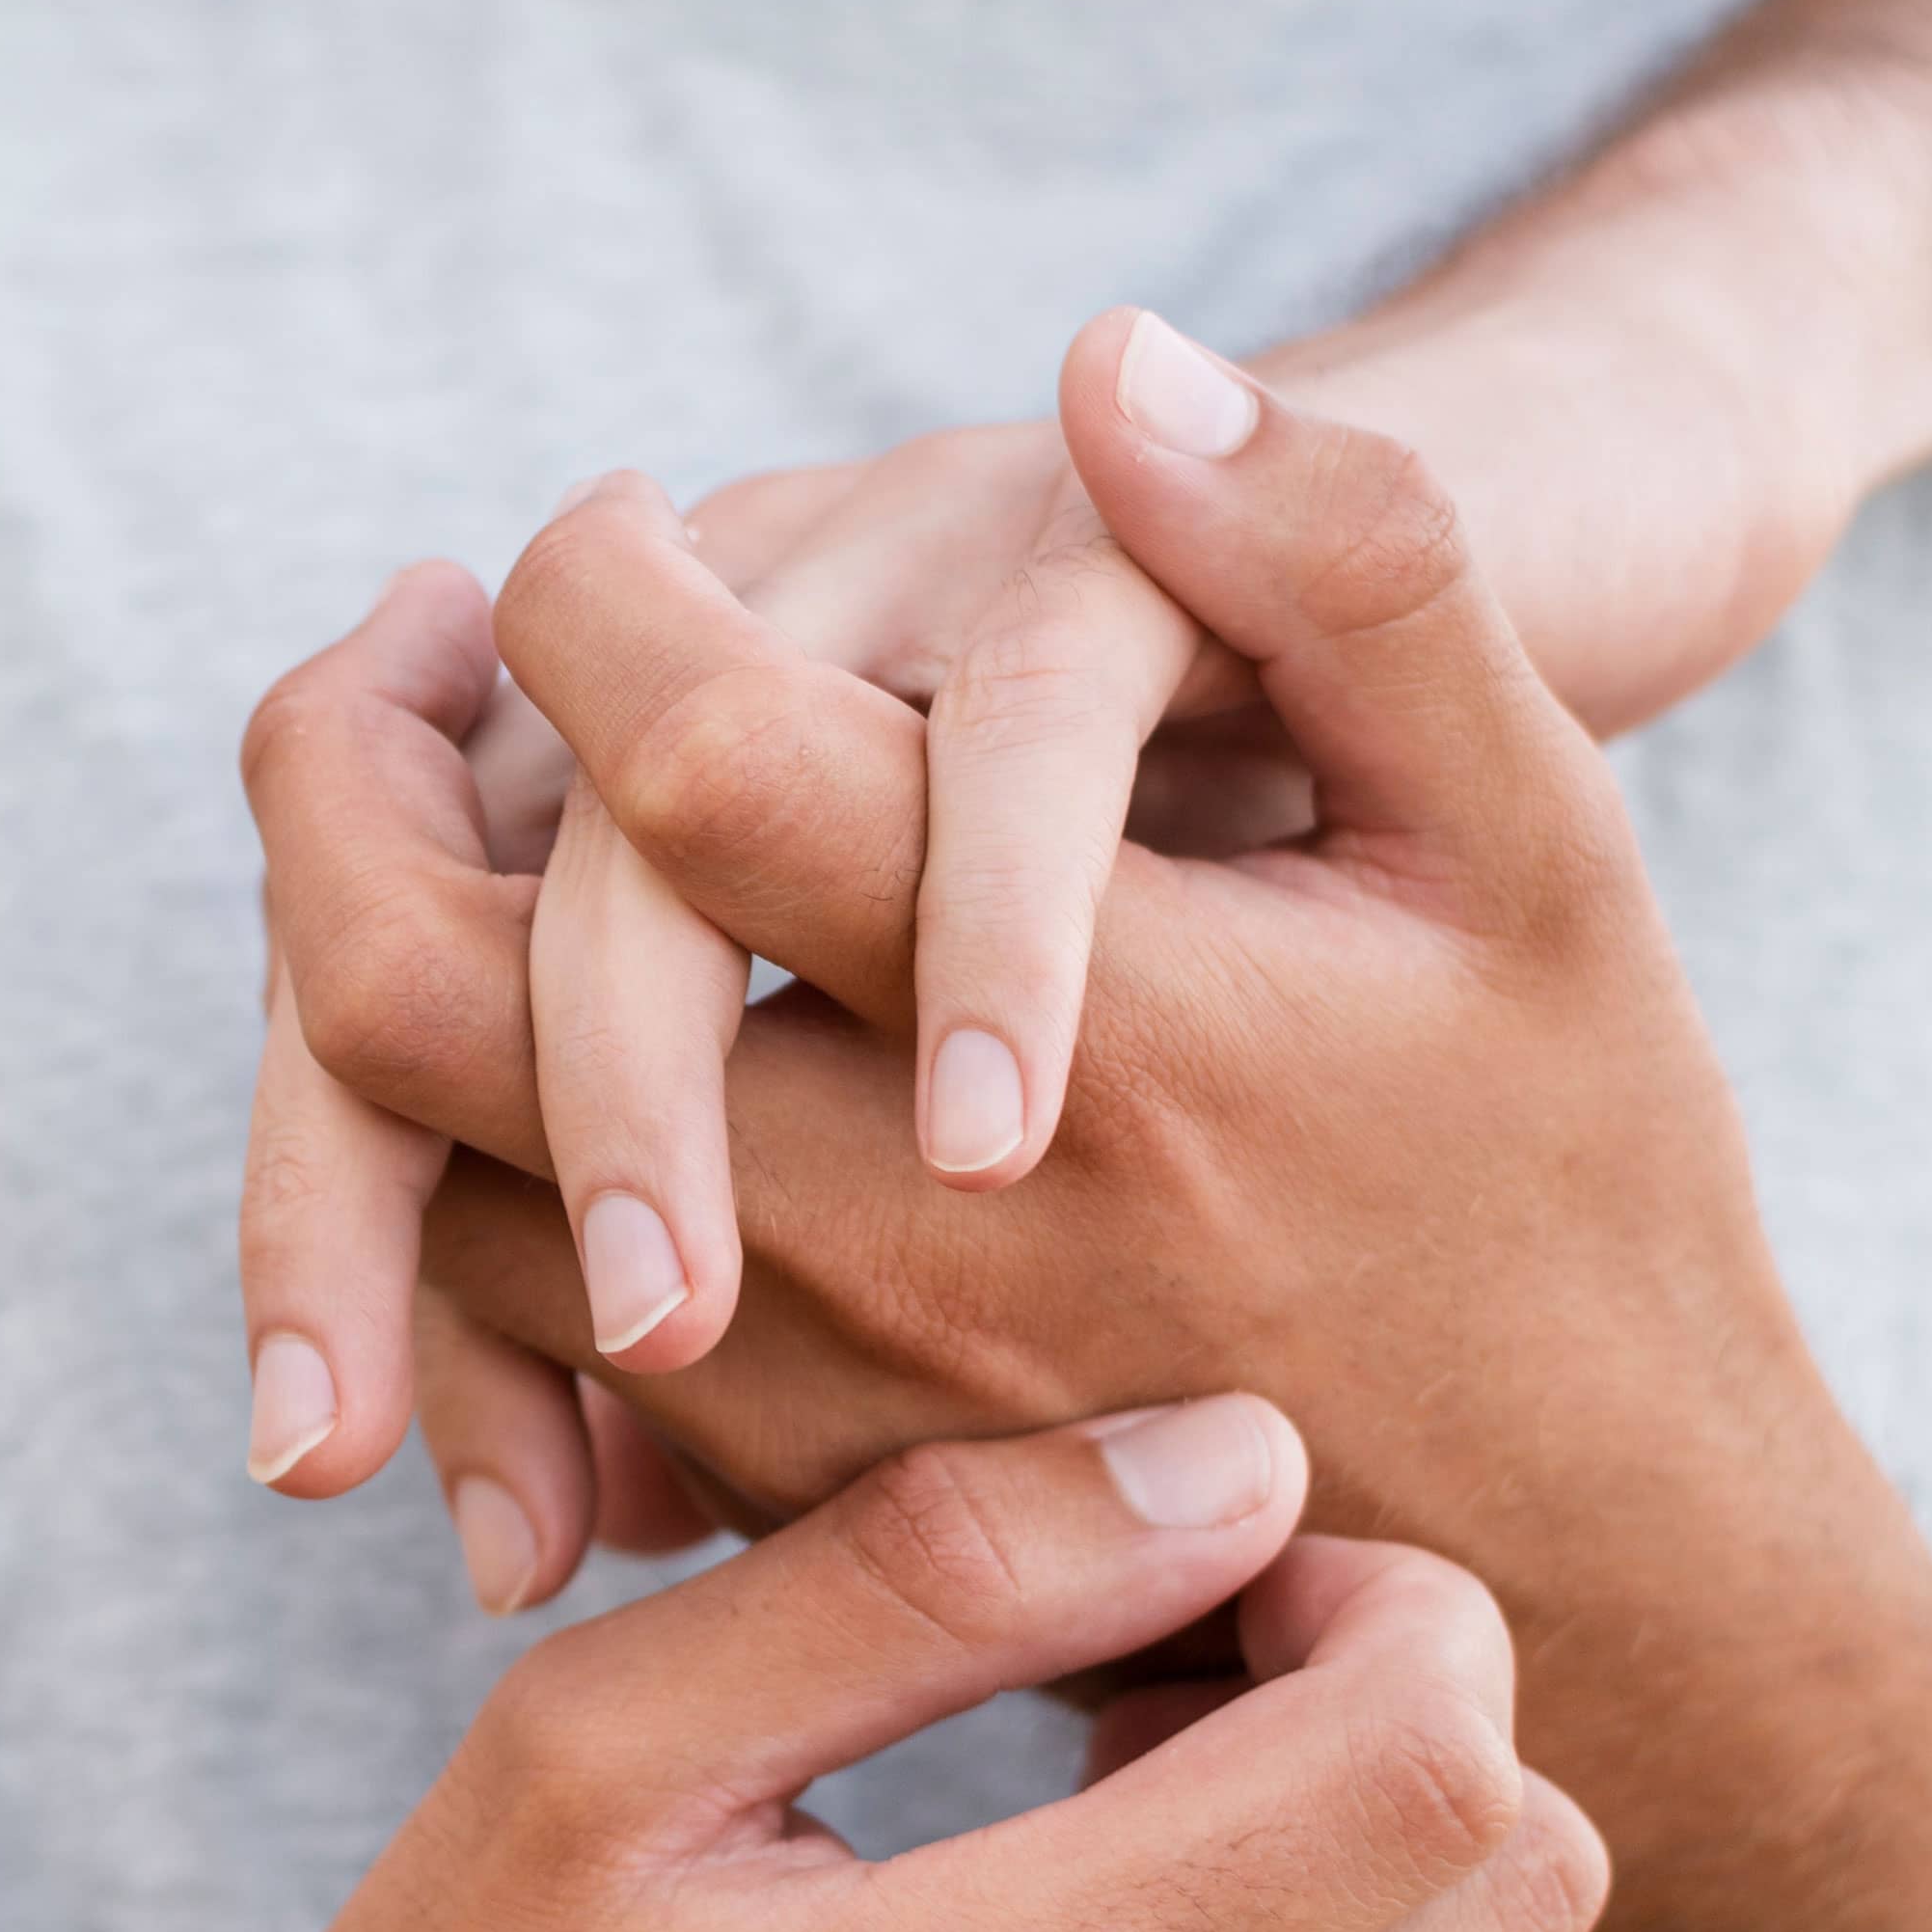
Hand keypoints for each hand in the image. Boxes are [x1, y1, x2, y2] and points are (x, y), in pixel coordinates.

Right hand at [21, 1410, 1604, 1931]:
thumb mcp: (592, 1758)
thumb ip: (924, 1569)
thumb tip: (1246, 1461)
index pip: (1426, 1766)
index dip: (1388, 1606)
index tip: (1216, 1563)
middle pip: (1516, 1896)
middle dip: (1397, 1727)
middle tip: (1167, 1687)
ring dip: (1367, 1903)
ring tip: (1122, 1857)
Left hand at [261, 313, 1901, 1779]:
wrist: (1601, 1578)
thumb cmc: (1570, 1163)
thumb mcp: (1526, 842)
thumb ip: (1353, 570)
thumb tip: (1122, 353)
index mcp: (1112, 1035)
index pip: (702, 769)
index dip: (589, 604)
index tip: (596, 536)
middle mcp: (915, 1241)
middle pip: (440, 1006)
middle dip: (331, 808)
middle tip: (384, 650)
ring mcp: (820, 1395)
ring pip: (443, 1180)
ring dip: (358, 992)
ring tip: (405, 786)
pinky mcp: (782, 1496)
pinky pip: (524, 1332)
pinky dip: (455, 1177)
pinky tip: (502, 1021)